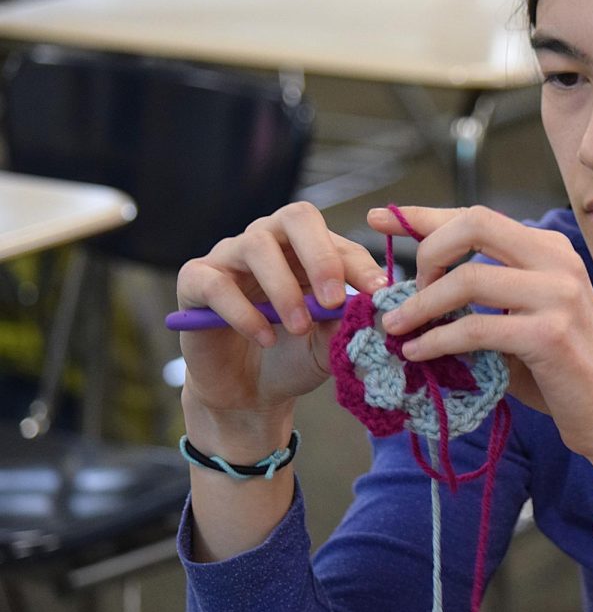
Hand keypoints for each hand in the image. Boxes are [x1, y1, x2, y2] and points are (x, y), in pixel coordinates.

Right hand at [176, 202, 387, 422]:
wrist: (249, 393)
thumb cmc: (293, 356)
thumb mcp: (329, 343)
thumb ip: (347, 322)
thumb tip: (372, 303)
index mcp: (306, 250)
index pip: (336, 241)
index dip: (359, 264)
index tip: (378, 293)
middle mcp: (268, 242)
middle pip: (295, 218)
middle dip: (320, 257)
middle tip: (333, 300)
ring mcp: (229, 257)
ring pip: (256, 246)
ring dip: (284, 289)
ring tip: (299, 327)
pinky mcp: (195, 281)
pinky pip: (217, 283)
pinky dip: (244, 312)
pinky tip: (264, 337)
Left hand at [373, 205, 592, 466]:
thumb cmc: (567, 376)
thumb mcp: (524, 324)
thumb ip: (485, 304)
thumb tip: (417, 300)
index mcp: (552, 250)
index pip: (478, 216)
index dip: (424, 215)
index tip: (381, 217)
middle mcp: (558, 261)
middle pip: (473, 224)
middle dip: (426, 252)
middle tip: (405, 294)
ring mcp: (558, 294)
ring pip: (467, 278)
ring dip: (422, 304)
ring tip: (397, 328)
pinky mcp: (550, 334)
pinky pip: (475, 327)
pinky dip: (437, 339)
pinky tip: (419, 354)